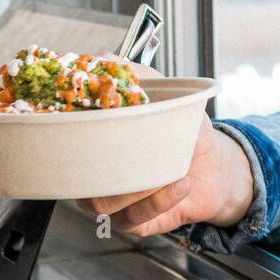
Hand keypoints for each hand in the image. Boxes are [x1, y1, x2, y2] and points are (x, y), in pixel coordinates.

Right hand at [78, 64, 254, 234]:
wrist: (215, 169)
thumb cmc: (185, 134)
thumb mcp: (168, 96)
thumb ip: (138, 76)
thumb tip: (104, 58)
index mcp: (97, 141)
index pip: (64, 140)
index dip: (64, 131)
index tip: (83, 116)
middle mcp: (96, 173)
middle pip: (74, 177)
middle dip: (97, 163)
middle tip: (126, 146)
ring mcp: (112, 200)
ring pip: (102, 201)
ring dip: (136, 184)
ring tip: (168, 166)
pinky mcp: (132, 221)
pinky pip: (134, 217)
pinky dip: (159, 199)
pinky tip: (179, 183)